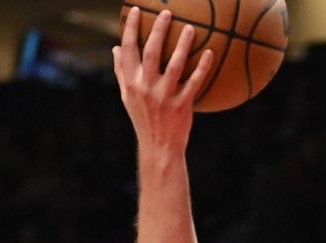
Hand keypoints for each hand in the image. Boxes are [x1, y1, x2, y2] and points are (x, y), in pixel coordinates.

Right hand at [113, 7, 213, 152]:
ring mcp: (164, 97)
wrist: (158, 147)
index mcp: (131, 83)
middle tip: (167, 12)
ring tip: (191, 28)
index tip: (136, 10)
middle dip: (158, 30)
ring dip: (183, 45)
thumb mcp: (127, 97)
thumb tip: (115, 48)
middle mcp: (146, 88)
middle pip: (151, 52)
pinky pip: (194, 82)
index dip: (131, 28)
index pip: (128, 50)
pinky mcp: (182, 105)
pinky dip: (202, 67)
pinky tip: (210, 53)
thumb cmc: (143, 118)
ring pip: (175, 65)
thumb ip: (122, 72)